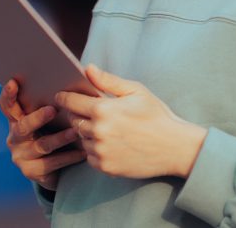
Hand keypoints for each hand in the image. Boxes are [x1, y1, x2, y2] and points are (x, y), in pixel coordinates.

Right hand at [0, 79, 85, 190]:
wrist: (58, 166)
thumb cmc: (57, 129)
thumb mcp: (52, 116)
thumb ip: (55, 99)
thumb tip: (79, 74)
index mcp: (17, 119)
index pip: (7, 106)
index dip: (8, 95)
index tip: (14, 82)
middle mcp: (15, 138)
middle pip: (23, 126)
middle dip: (38, 118)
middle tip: (53, 109)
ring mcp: (22, 156)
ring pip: (42, 145)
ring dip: (60, 138)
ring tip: (76, 131)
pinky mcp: (32, 172)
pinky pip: (52, 164)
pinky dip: (69, 157)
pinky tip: (82, 152)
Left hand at [56, 64, 206, 179]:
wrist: (174, 147)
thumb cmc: (156, 115)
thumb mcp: (135, 91)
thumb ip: (108, 80)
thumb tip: (87, 68)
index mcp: (103, 110)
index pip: (71, 102)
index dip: (64, 97)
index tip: (60, 96)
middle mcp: (98, 132)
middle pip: (73, 120)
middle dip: (77, 114)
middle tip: (90, 111)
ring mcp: (101, 152)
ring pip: (81, 139)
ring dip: (87, 132)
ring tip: (105, 128)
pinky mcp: (106, 167)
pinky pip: (89, 156)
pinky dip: (95, 149)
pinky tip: (110, 143)